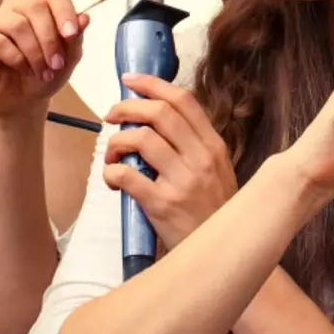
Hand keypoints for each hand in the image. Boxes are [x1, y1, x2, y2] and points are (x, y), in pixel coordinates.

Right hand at [0, 0, 90, 119]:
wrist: (21, 101)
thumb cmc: (46, 74)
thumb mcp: (68, 59)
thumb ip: (75, 38)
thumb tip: (85, 17)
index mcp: (40, 4)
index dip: (65, 13)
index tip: (71, 35)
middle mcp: (16, 5)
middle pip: (35, 7)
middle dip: (50, 39)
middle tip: (56, 64)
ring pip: (17, 25)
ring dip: (34, 53)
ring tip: (42, 72)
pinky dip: (15, 58)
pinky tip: (22, 69)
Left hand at [101, 75, 238, 250]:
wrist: (221, 253)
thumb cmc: (214, 211)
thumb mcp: (218, 170)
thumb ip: (195, 143)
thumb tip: (157, 117)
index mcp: (213, 145)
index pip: (183, 100)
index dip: (152, 85)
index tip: (130, 81)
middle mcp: (201, 158)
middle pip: (159, 113)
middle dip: (127, 107)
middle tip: (112, 115)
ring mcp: (183, 181)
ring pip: (141, 139)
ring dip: (116, 141)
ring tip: (112, 154)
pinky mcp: (163, 205)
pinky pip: (128, 176)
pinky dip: (112, 173)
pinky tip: (113, 179)